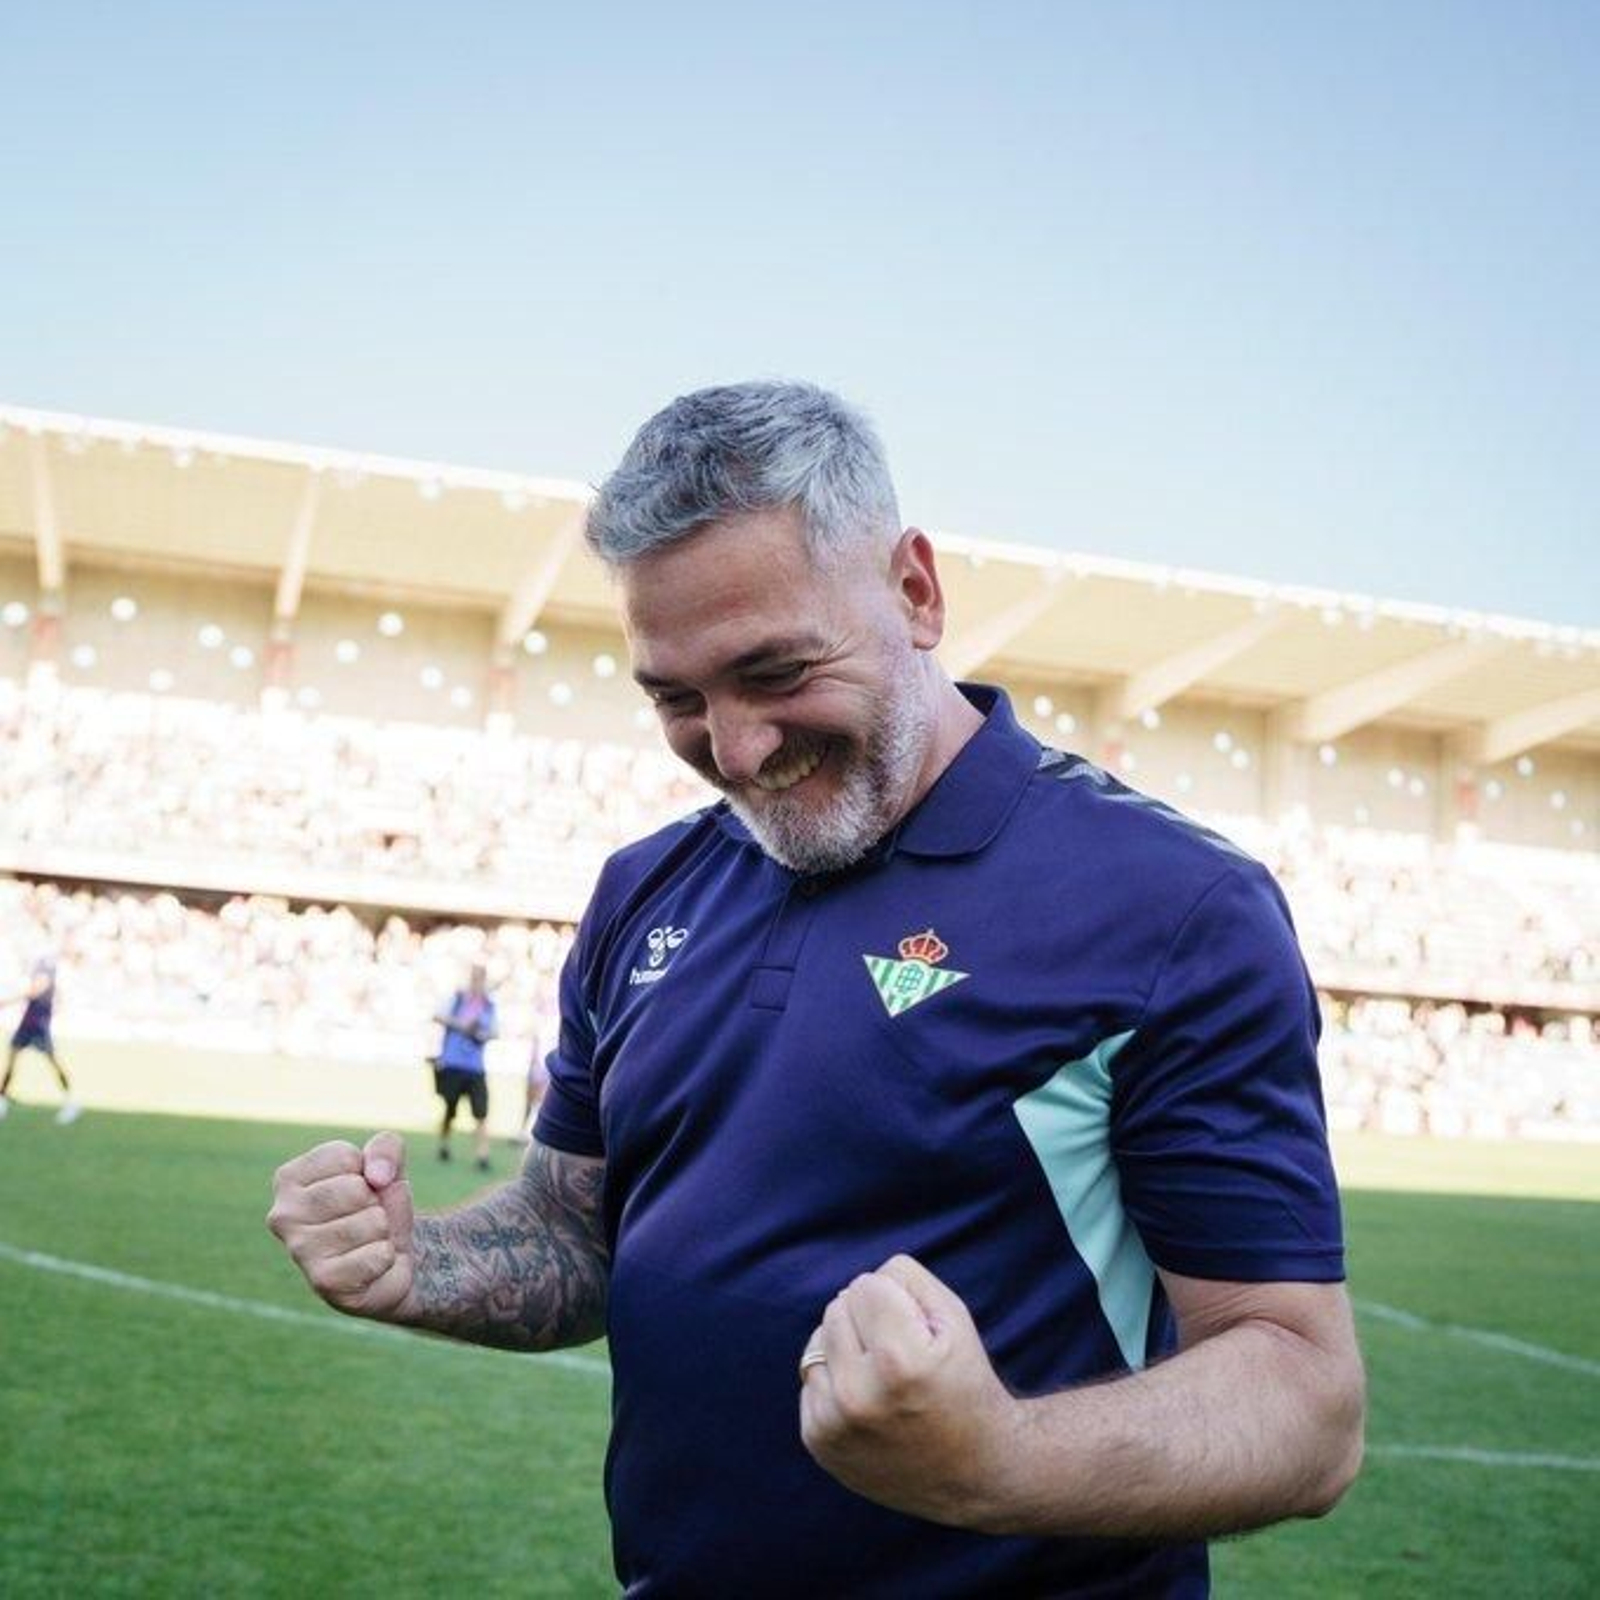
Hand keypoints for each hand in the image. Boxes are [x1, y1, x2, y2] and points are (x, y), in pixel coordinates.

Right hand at [267, 1132, 415, 1319]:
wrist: (386, 1262)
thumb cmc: (376, 1206)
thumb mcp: (386, 1164)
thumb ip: (386, 1147)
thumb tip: (378, 1177)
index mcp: (288, 1178)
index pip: (345, 1157)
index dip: (368, 1171)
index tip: (359, 1187)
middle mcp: (283, 1215)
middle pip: (356, 1190)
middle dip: (376, 1201)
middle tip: (365, 1216)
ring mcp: (299, 1250)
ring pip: (372, 1222)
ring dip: (383, 1230)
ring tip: (367, 1239)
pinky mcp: (323, 1282)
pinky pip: (378, 1255)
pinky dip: (386, 1256)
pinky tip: (369, 1263)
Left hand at [798, 1254, 1022, 1528]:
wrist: (974, 1473)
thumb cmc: (964, 1382)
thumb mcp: (954, 1318)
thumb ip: (904, 1278)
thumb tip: (855, 1285)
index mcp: (899, 1361)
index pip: (866, 1284)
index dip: (897, 1299)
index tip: (919, 1331)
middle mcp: (859, 1396)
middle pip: (837, 1308)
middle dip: (869, 1319)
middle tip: (904, 1355)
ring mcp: (834, 1424)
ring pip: (817, 1341)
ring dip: (847, 1348)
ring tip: (885, 1378)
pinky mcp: (818, 1441)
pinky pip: (811, 1377)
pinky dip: (836, 1380)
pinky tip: (869, 1403)